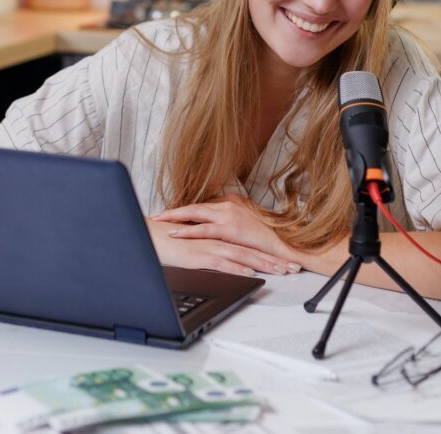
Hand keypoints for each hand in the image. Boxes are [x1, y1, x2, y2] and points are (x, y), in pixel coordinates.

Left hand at [148, 194, 301, 275]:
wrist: (284, 240)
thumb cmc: (267, 233)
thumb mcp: (246, 220)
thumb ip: (229, 220)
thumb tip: (213, 226)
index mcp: (230, 201)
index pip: (202, 206)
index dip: (184, 211)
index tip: (169, 214)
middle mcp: (227, 204)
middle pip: (194, 206)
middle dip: (173, 211)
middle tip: (156, 215)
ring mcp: (228, 215)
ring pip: (195, 214)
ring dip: (175, 217)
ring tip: (159, 221)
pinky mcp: (230, 228)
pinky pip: (204, 229)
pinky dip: (188, 230)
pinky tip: (175, 233)